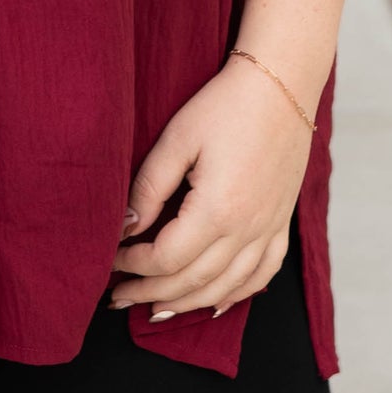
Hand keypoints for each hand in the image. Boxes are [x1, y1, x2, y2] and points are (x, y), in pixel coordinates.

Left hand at [108, 55, 314, 316]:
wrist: (282, 84)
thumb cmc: (225, 105)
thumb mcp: (177, 139)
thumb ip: (149, 188)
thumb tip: (125, 228)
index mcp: (218, 210)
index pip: (166, 259)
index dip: (133, 266)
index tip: (109, 261)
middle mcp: (247, 230)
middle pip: (193, 282)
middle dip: (151, 293)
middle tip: (118, 297)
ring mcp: (269, 230)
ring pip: (227, 288)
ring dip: (188, 304)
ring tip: (155, 309)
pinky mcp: (281, 223)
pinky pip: (262, 275)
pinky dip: (236, 295)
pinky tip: (215, 303)